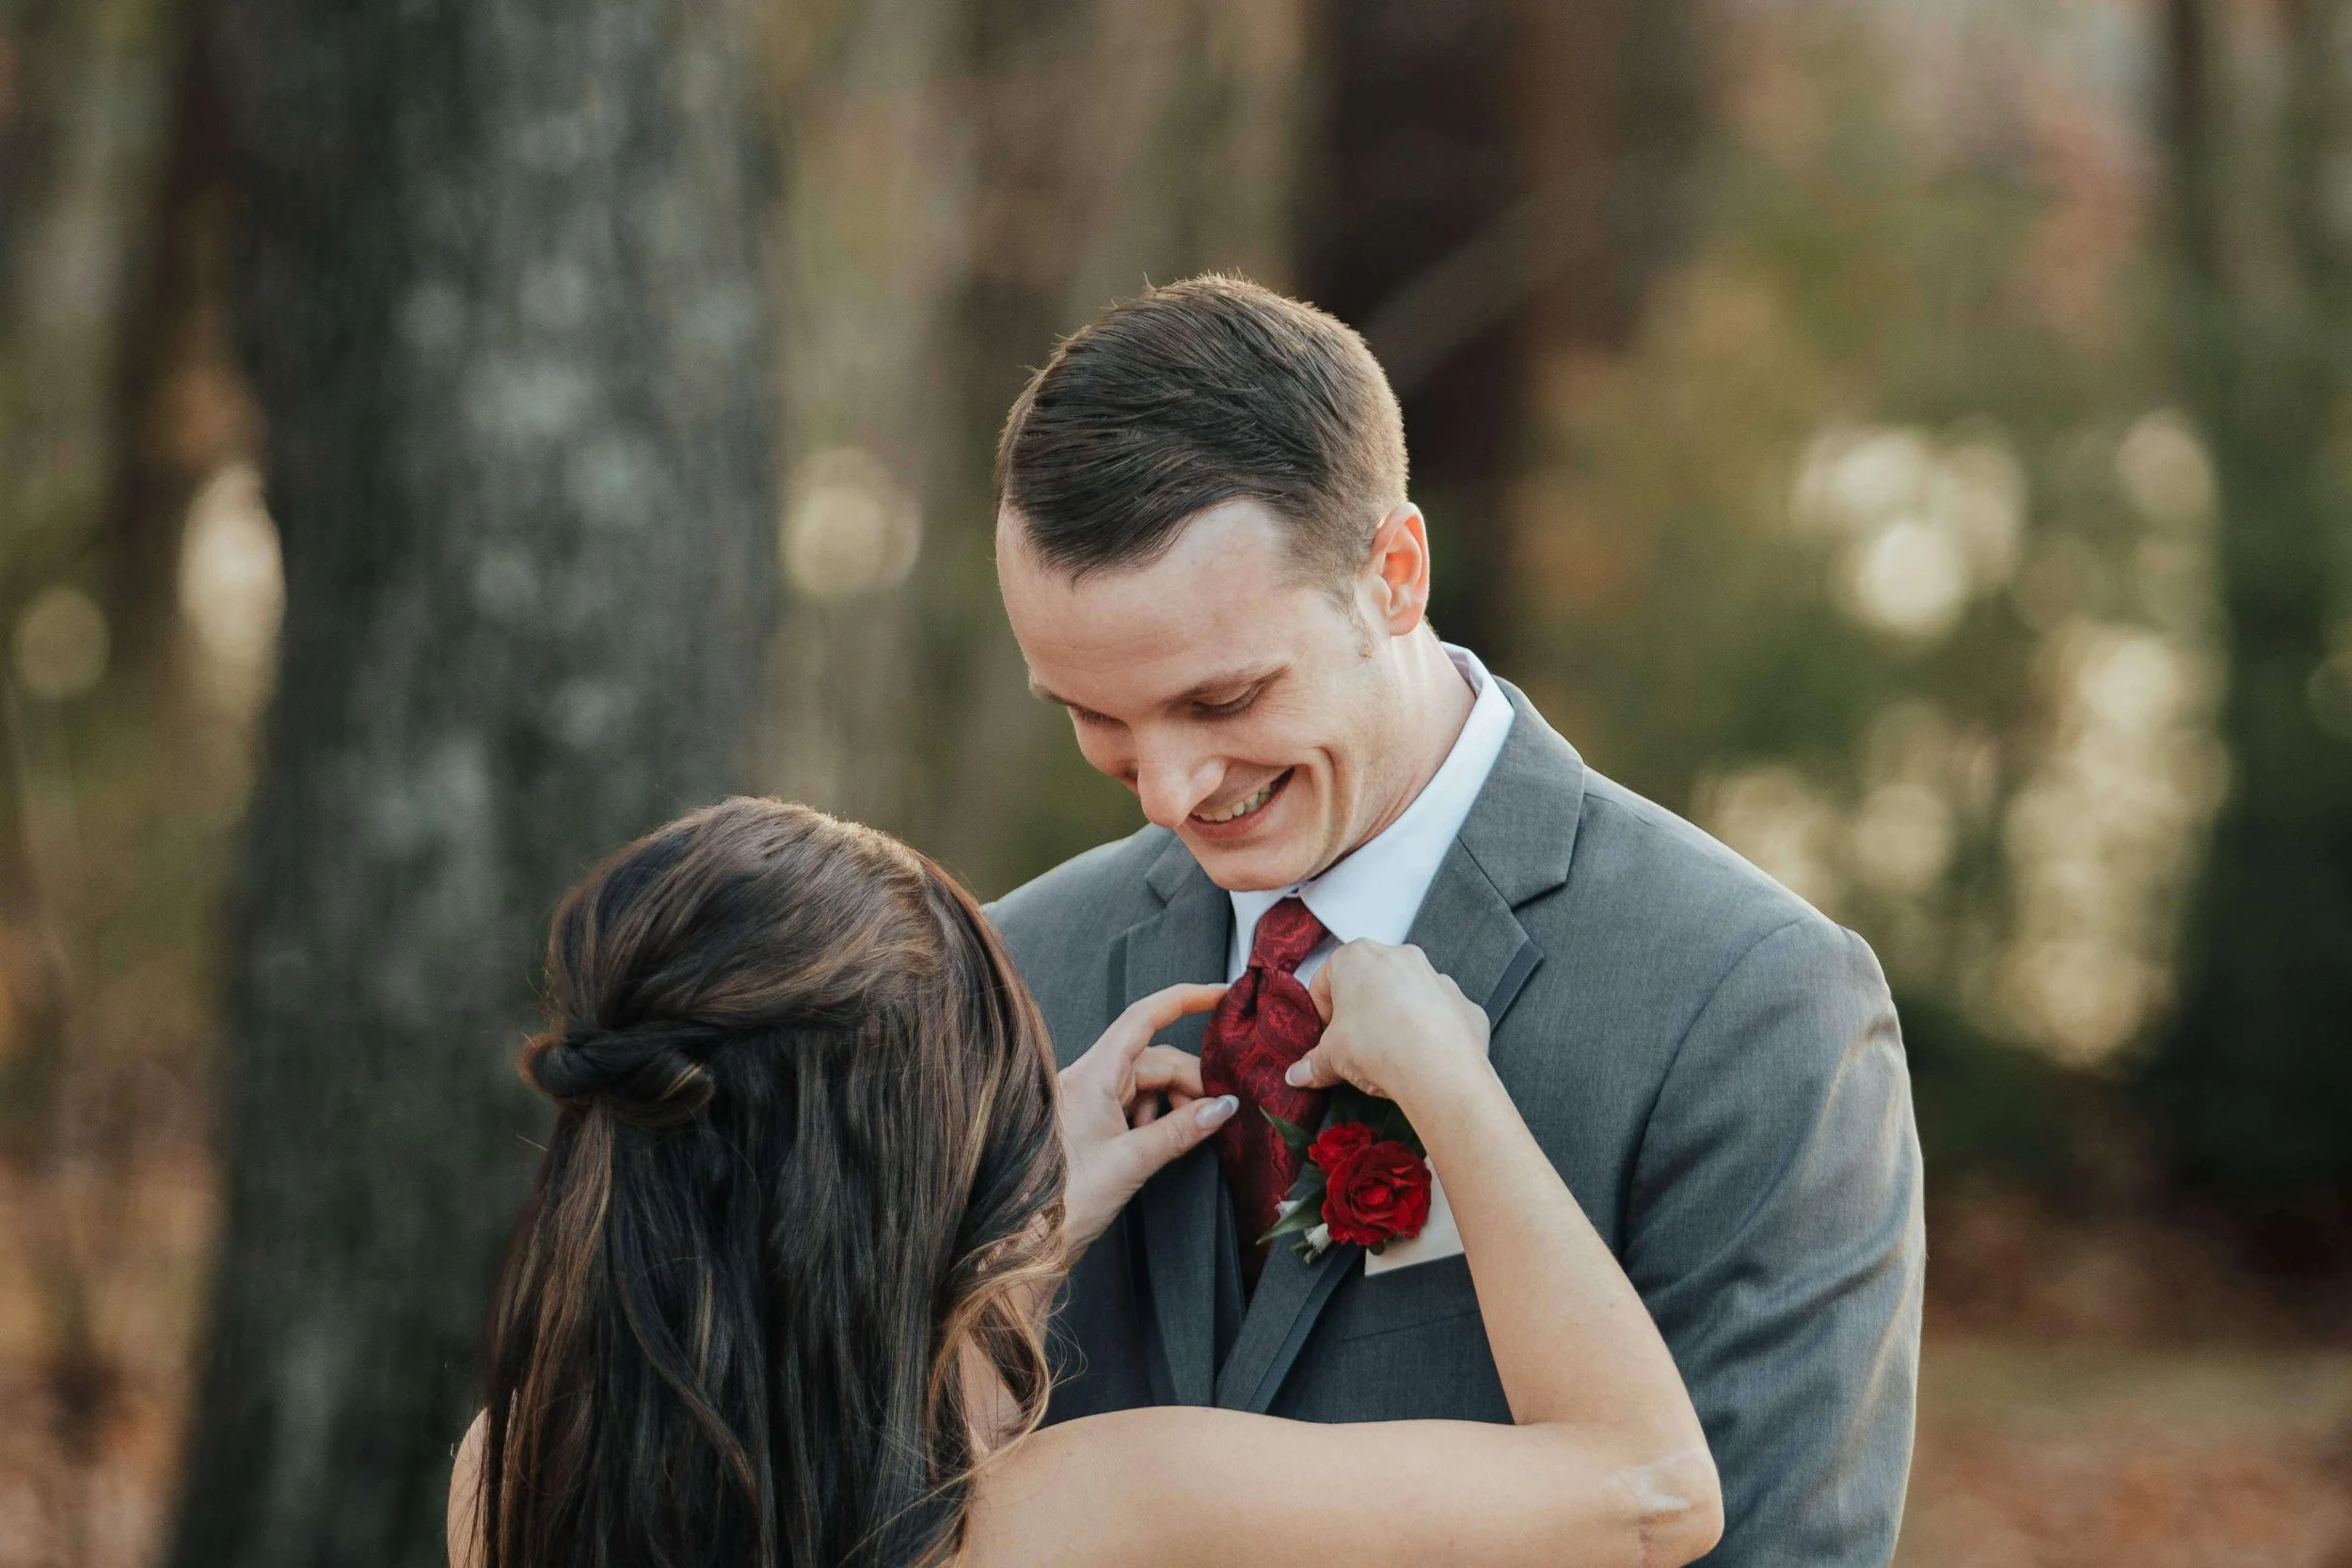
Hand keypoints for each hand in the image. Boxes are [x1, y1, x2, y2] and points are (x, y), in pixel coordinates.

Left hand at [1058, 983, 1237, 1256]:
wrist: (1028, 1241)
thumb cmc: (1065, 1202)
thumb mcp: (1132, 1162)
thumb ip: (1181, 1130)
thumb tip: (1224, 1106)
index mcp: (1091, 1075)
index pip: (1143, 1018)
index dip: (1184, 999)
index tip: (1221, 993)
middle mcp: (1088, 1079)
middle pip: (1155, 1059)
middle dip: (1191, 1081)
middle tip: (1219, 1113)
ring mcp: (1090, 1100)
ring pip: (1150, 1083)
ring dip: (1176, 1104)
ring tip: (1188, 1137)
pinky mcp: (1093, 1121)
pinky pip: (1137, 1104)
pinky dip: (1159, 1118)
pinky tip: (1163, 1144)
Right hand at [1288, 941, 1489, 1110]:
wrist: (1439, 1070)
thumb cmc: (1380, 1048)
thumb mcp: (1333, 1058)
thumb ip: (1313, 1064)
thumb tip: (1298, 1074)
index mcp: (1356, 958)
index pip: (1325, 981)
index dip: (1322, 1013)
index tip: (1327, 1037)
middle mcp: (1397, 956)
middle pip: (1368, 983)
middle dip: (1360, 1012)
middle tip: (1355, 1045)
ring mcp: (1434, 976)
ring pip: (1405, 994)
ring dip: (1395, 1018)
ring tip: (1390, 1053)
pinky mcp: (1460, 1000)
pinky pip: (1438, 1012)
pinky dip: (1429, 1030)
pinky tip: (1421, 1056)